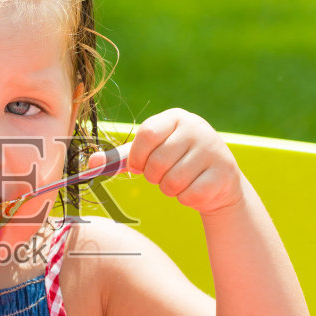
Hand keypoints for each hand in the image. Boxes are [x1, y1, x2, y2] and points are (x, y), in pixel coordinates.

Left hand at [89, 109, 244, 216]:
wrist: (218, 179)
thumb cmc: (176, 162)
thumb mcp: (149, 153)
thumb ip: (121, 158)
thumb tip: (91, 165)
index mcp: (176, 117)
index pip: (147, 133)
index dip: (137, 156)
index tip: (138, 166)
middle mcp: (197, 128)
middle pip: (157, 162)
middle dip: (153, 177)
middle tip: (162, 175)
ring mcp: (213, 149)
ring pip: (173, 181)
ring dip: (169, 189)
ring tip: (179, 181)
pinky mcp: (225, 173)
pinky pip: (190, 195)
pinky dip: (187, 198)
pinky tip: (196, 189)